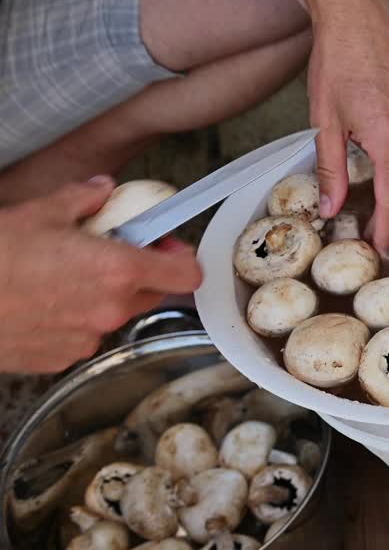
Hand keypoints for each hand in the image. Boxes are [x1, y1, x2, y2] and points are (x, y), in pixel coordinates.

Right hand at [0, 177, 203, 372]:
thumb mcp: (41, 212)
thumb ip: (84, 199)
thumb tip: (102, 190)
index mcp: (118, 271)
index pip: (185, 274)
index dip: (180, 259)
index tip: (165, 247)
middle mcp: (110, 310)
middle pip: (151, 293)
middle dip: (136, 274)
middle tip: (105, 254)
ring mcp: (86, 339)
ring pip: (113, 315)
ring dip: (100, 298)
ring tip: (61, 279)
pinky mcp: (60, 359)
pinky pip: (80, 336)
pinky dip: (71, 321)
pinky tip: (42, 303)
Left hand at [306, 0, 388, 255]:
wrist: (358, 12)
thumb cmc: (335, 60)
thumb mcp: (324, 119)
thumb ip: (331, 169)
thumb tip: (332, 208)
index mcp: (388, 134)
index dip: (387, 227)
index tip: (381, 248)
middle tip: (373, 228)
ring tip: (375, 182)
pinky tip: (383, 134)